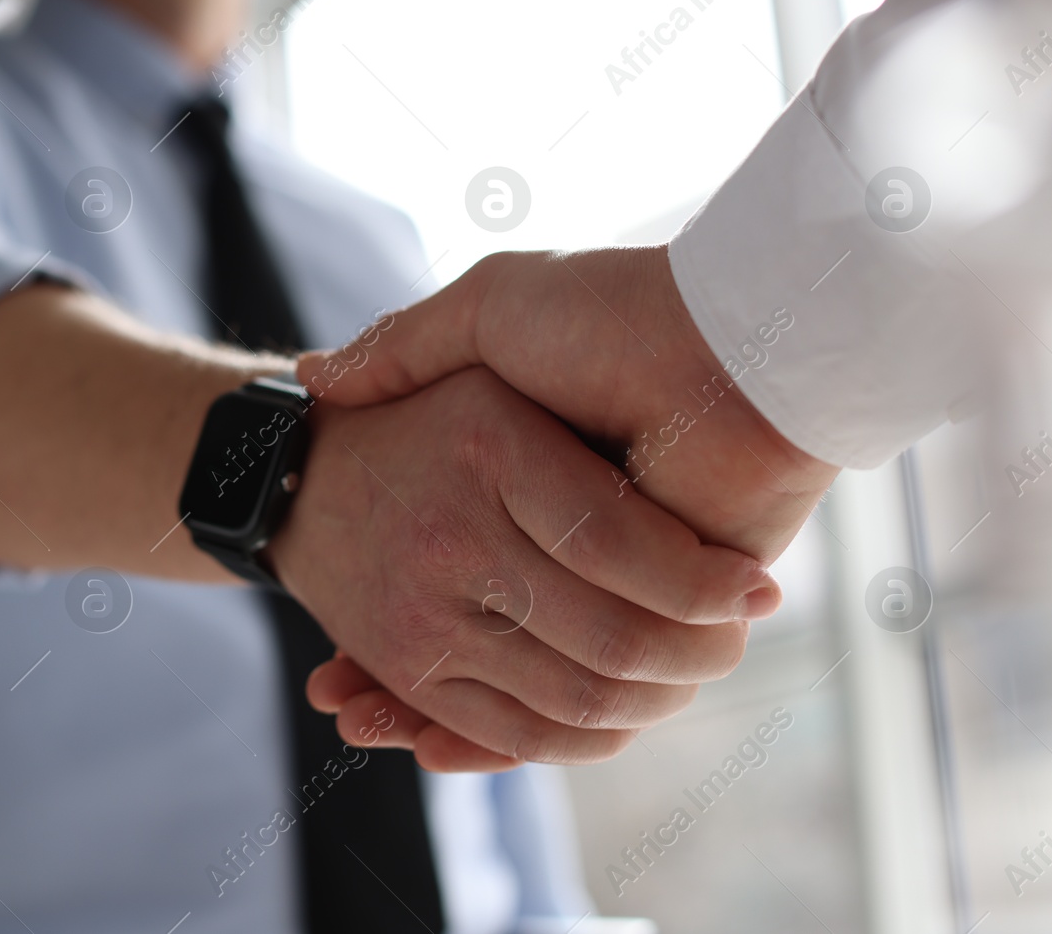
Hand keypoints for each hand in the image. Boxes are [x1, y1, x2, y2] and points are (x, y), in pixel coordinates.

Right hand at [267, 365, 778, 770]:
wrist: (734, 340)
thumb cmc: (607, 316)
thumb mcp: (489, 313)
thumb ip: (408, 343)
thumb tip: (316, 376)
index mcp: (523, 481)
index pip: (437, 567)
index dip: (374, 605)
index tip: (321, 639)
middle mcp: (557, 544)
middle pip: (466, 637)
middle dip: (391, 676)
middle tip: (331, 698)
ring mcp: (605, 588)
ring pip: (511, 685)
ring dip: (431, 714)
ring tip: (356, 714)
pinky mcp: (660, 622)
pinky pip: (571, 706)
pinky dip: (506, 737)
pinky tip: (431, 738)